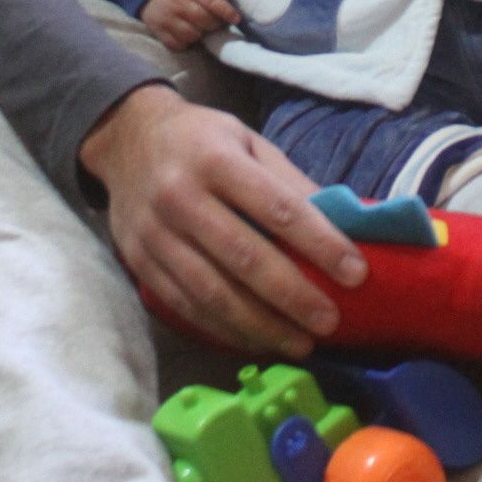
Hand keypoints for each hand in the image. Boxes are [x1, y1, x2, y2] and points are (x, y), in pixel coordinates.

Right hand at [79, 84, 366, 356]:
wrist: (126, 138)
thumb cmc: (201, 139)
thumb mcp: (248, 142)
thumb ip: (290, 183)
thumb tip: (342, 227)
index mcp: (216, 160)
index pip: (277, 208)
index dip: (320, 244)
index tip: (355, 273)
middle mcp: (181, 197)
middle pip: (244, 257)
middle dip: (293, 296)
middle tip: (330, 322)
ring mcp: (156, 234)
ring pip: (213, 291)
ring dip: (262, 325)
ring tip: (300, 343)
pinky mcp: (140, 262)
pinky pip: (186, 305)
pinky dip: (225, 329)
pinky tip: (256, 340)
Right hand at [139, 0, 239, 50]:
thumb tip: (233, 7)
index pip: (212, 0)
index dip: (226, 11)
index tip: (236, 19)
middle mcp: (179, 3)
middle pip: (204, 20)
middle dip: (214, 24)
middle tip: (216, 22)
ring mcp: (167, 18)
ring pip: (192, 35)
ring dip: (200, 34)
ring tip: (200, 28)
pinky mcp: (158, 30)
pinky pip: (177, 45)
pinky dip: (185, 42)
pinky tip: (187, 34)